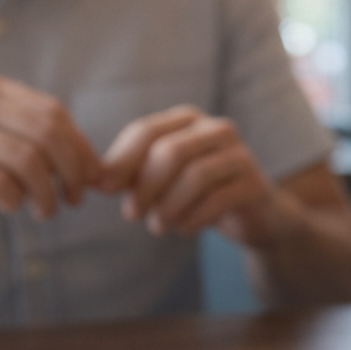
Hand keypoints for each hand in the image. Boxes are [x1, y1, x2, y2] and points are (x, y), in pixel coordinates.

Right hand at [0, 69, 102, 217]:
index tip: (91, 177)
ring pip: (27, 159)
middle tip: (75, 200)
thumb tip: (93, 168)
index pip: (52, 113)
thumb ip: (23, 134)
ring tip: (46, 211)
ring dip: (47, 192)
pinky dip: (13, 198)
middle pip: (48, 134)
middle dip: (72, 171)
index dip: (80, 148)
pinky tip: (12, 206)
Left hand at [99, 106, 279, 243]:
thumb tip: (95, 179)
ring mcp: (240, 155)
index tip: (102, 189)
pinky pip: (217, 200)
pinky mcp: (255, 184)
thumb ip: (130, 175)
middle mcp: (217, 130)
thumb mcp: (160, 180)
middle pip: (170, 151)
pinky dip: (193, 218)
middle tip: (130, 215)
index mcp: (189, 120)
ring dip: (168, 206)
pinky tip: (184, 229)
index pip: (146, 131)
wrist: (255, 215)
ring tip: (157, 227)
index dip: (121, 161)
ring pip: (195, 176)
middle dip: (145, 186)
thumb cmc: (198, 194)